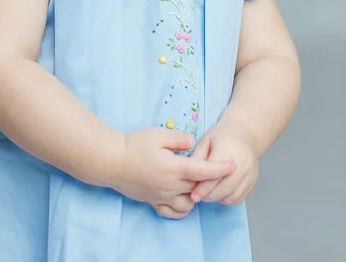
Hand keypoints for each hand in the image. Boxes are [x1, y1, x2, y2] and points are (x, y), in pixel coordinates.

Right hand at [111, 128, 236, 218]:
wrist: (112, 161)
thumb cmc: (134, 145)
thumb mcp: (158, 134)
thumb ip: (179, 138)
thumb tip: (193, 143)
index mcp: (174, 168)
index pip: (203, 171)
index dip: (220, 169)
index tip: (233, 166)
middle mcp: (171, 186)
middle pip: (198, 188)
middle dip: (209, 182)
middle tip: (213, 170)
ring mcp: (162, 196)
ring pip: (188, 205)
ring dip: (196, 196)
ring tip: (195, 184)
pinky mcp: (153, 201)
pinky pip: (173, 212)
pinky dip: (182, 208)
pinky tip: (183, 197)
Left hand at [190, 120, 258, 205]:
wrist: (245, 133)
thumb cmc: (222, 136)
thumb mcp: (206, 141)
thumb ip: (197, 158)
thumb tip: (188, 175)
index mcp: (227, 152)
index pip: (214, 176)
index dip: (202, 189)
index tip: (193, 196)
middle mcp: (241, 164)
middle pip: (224, 189)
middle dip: (209, 196)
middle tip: (198, 197)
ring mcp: (249, 173)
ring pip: (232, 196)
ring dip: (218, 199)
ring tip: (208, 193)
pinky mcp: (253, 181)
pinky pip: (239, 198)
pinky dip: (228, 199)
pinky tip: (220, 193)